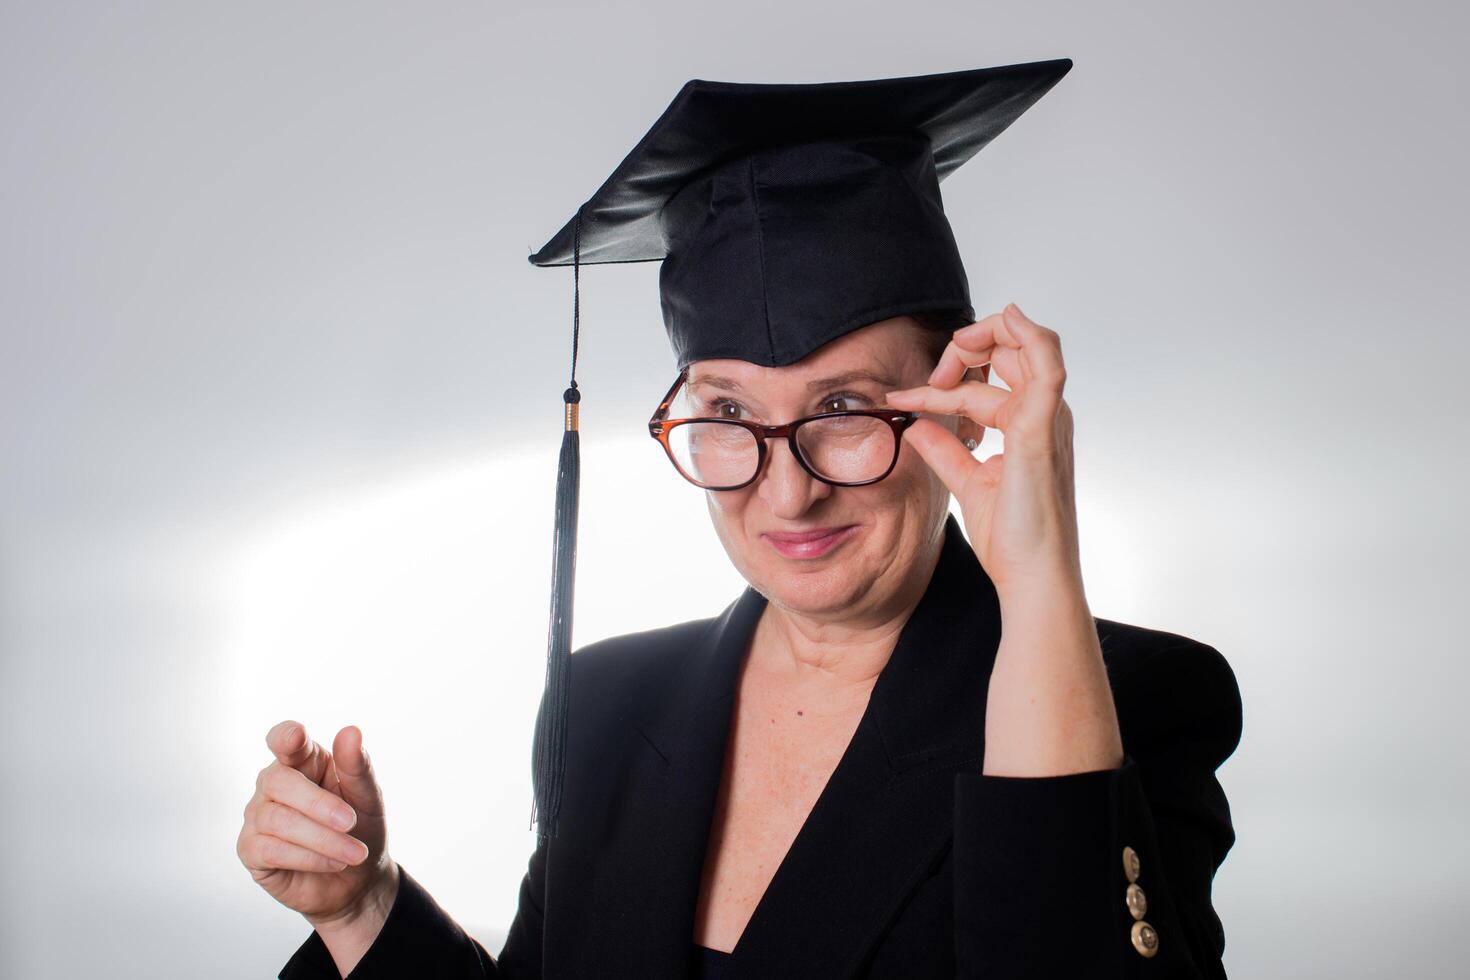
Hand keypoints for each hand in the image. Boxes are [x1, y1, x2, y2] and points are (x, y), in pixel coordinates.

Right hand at [237, 721, 396, 927]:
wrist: (359, 879)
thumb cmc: (361, 828)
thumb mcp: (368, 797)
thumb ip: (357, 766)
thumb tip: (351, 731)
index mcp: (303, 761)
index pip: (283, 739)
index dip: (285, 736)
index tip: (296, 737)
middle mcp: (273, 784)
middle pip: (279, 781)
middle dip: (319, 804)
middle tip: (352, 823)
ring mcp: (257, 816)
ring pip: (278, 820)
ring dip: (323, 839)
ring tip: (355, 853)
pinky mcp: (250, 850)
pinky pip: (271, 850)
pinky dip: (309, 857)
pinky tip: (334, 863)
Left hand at [887, 302, 1081, 598]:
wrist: (1031, 575)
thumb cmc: (1012, 536)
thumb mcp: (968, 482)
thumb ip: (945, 450)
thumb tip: (917, 425)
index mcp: (1028, 425)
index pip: (982, 384)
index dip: (940, 383)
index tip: (901, 397)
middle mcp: (1043, 415)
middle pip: (1010, 351)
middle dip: (965, 348)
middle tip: (930, 375)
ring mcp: (1047, 419)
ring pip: (1028, 346)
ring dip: (985, 336)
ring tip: (948, 354)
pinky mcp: (1043, 427)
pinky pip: (1048, 364)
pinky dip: (1031, 334)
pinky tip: (1008, 316)